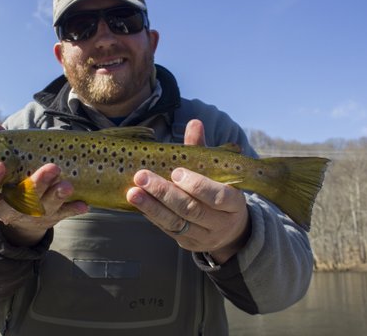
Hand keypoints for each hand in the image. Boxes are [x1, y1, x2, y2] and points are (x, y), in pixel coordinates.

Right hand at [0, 120, 88, 246]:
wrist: (24, 215)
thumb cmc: (11, 179)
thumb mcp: (2, 165)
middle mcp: (11, 208)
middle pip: (21, 199)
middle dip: (37, 184)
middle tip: (52, 168)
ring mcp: (32, 214)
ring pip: (45, 207)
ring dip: (58, 195)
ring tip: (68, 185)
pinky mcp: (52, 217)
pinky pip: (64, 214)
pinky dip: (73, 208)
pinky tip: (83, 204)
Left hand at [126, 119, 250, 263]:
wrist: (231, 230)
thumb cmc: (221, 191)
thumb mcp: (217, 173)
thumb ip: (202, 150)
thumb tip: (194, 123)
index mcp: (234, 204)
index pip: (217, 197)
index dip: (197, 185)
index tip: (176, 172)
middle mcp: (220, 223)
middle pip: (191, 209)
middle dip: (165, 193)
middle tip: (142, 176)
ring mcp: (203, 237)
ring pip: (176, 222)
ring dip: (152, 207)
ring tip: (132, 192)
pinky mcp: (187, 243)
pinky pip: (168, 229)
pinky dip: (152, 215)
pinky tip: (138, 202)